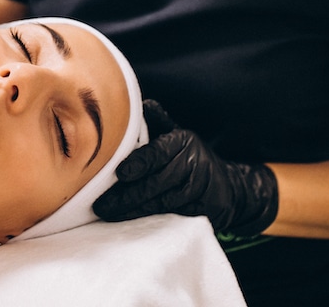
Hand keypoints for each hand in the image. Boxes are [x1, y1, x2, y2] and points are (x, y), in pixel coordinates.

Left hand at [92, 100, 278, 236]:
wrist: (227, 185)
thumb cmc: (189, 157)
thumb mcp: (175, 135)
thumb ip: (157, 122)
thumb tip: (141, 103)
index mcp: (182, 141)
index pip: (158, 153)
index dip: (139, 163)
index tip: (120, 173)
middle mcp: (194, 164)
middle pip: (156, 183)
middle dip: (126, 196)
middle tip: (101, 205)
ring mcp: (201, 189)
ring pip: (163, 203)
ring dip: (135, 211)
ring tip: (110, 214)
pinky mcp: (205, 211)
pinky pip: (174, 218)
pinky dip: (153, 221)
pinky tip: (133, 224)